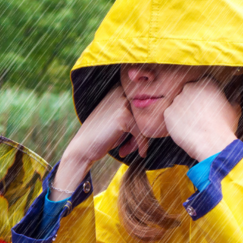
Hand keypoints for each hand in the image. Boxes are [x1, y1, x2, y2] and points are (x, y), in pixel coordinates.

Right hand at [49, 85, 149, 199]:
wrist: (82, 148)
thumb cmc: (100, 136)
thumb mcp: (118, 122)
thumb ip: (135, 116)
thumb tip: (161, 120)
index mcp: (118, 89)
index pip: (142, 104)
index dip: (142, 122)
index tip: (136, 139)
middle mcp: (120, 92)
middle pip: (145, 112)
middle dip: (141, 131)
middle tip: (131, 147)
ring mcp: (122, 103)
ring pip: (144, 122)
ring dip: (141, 139)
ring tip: (130, 150)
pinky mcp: (124, 116)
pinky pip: (142, 131)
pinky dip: (142, 144)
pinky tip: (141, 153)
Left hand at [164, 77, 239, 160]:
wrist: (211, 143)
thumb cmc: (224, 127)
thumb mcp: (234, 108)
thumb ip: (230, 97)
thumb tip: (233, 95)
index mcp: (207, 83)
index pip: (201, 84)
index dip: (202, 95)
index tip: (204, 103)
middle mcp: (190, 87)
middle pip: (187, 92)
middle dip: (190, 102)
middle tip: (196, 115)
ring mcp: (177, 99)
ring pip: (177, 104)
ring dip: (182, 111)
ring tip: (191, 124)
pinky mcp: (167, 112)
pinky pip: (169, 115)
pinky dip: (174, 121)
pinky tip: (184, 128)